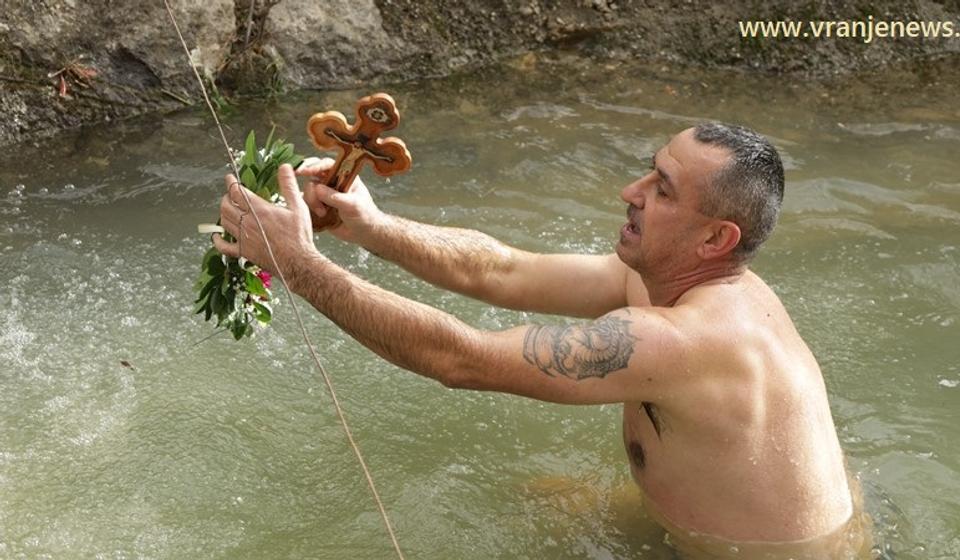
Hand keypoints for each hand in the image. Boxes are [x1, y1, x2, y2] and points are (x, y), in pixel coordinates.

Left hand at [213, 164, 318, 278]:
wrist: (298, 262)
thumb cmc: (299, 236)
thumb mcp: (298, 207)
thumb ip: (289, 186)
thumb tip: (284, 167)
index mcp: (259, 209)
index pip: (236, 191)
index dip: (231, 183)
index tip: (230, 178)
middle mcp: (247, 222)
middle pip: (226, 205)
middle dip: (226, 197)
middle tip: (230, 194)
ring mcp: (244, 238)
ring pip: (224, 222)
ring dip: (223, 213)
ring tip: (227, 208)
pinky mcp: (244, 252)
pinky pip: (224, 246)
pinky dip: (218, 241)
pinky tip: (216, 237)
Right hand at [297, 157, 385, 242]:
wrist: (364, 233)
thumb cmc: (365, 216)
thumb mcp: (353, 205)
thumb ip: (335, 197)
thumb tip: (318, 189)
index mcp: (344, 176)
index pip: (327, 164)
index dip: (315, 165)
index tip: (305, 170)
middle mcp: (333, 182)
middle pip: (314, 173)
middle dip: (305, 174)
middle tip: (297, 175)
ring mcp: (325, 194)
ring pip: (309, 189)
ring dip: (312, 200)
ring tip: (322, 212)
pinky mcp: (319, 206)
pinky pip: (307, 202)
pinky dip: (309, 207)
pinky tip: (318, 214)